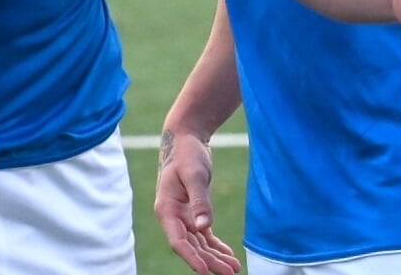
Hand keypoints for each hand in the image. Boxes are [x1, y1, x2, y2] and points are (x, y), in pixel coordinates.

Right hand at [153, 130, 241, 274]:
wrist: (185, 139)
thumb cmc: (187, 154)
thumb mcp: (194, 174)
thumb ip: (199, 201)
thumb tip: (204, 227)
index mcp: (166, 209)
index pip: (178, 241)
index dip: (191, 258)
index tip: (205, 272)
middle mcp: (172, 216)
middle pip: (191, 246)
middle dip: (210, 262)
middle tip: (230, 273)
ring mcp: (182, 216)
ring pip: (198, 243)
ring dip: (215, 256)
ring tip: (234, 268)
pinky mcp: (193, 212)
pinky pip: (203, 235)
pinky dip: (215, 245)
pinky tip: (228, 255)